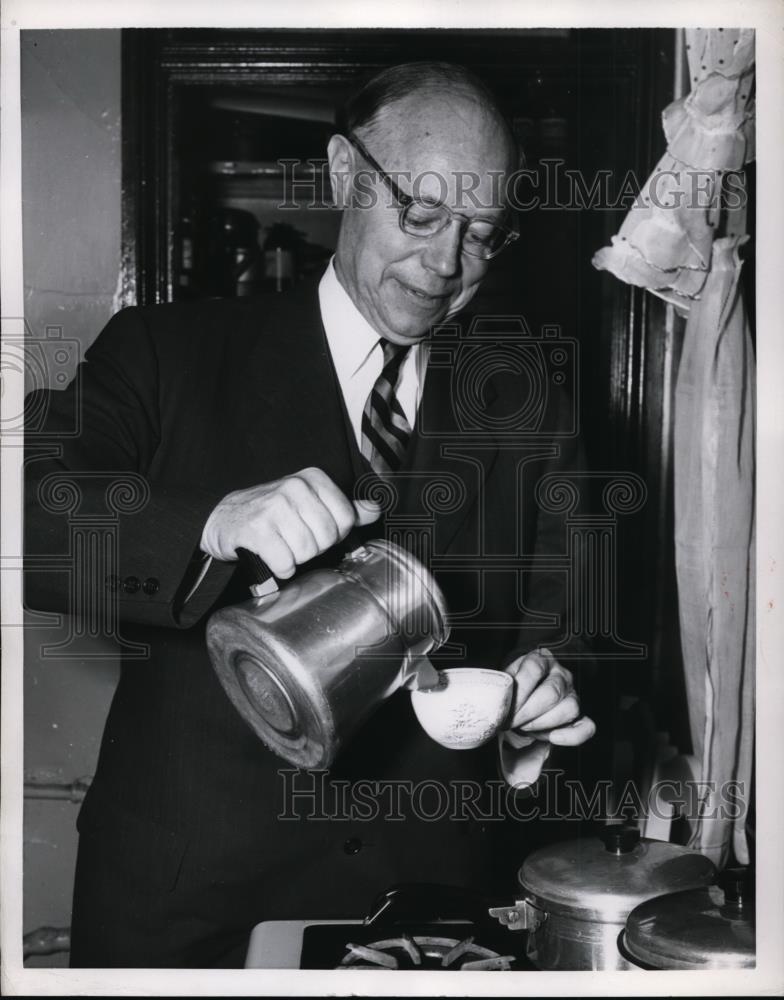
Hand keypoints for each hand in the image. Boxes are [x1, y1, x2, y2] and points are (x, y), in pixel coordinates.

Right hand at [200, 467, 380, 576]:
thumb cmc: (271, 513)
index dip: (333, 534)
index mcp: (313, 478)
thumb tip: (374, 510)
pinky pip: (285, 562)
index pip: (346, 519)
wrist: (224, 519)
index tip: (313, 529)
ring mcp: (274, 506)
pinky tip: (271, 557)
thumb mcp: (309, 502)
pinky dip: (279, 567)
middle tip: (294, 540)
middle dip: (313, 548)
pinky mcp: (256, 529)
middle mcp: (294, 487)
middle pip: (327, 537)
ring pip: (307, 551)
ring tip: (282, 546)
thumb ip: (345, 507)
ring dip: (295, 558)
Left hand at [499, 647, 594, 787]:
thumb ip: (501, 688)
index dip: (519, 691)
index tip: (505, 708)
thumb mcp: (505, 681)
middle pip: (551, 692)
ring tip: (525, 727)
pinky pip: (586, 727)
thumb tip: (491, 704)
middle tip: (511, 723)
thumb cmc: (513, 690)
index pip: (533, 669)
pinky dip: (571, 736)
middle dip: (527, 712)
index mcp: (541, 659)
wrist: (523, 698)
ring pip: (569, 708)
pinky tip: (552, 738)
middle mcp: (560, 674)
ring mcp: (573, 694)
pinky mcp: (580, 715)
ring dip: (543, 724)